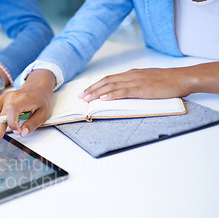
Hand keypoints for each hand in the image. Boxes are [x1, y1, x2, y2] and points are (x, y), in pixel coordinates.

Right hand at [0, 70, 55, 151]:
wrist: (36, 87)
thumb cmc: (41, 100)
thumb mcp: (43, 113)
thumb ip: (33, 124)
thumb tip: (22, 133)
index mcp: (22, 99)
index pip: (11, 111)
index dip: (12, 124)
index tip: (18, 132)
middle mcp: (9, 97)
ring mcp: (2, 98)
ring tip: (1, 131)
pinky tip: (1, 124)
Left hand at [79, 68, 193, 101]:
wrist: (182, 78)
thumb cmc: (168, 81)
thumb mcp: (148, 80)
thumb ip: (135, 84)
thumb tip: (124, 91)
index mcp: (132, 74)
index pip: (109, 78)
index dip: (96, 85)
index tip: (86, 91)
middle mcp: (131, 76)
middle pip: (106, 81)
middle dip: (92, 89)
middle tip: (80, 97)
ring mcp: (136, 82)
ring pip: (111, 86)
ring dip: (97, 93)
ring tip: (87, 99)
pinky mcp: (142, 89)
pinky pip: (124, 91)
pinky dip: (112, 95)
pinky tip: (104, 98)